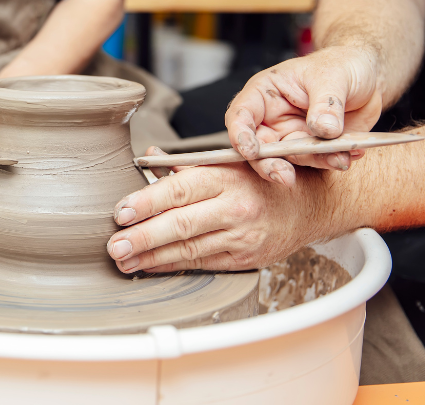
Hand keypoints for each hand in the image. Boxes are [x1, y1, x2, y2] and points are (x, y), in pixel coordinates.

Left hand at [106, 148, 357, 271]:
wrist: (309, 204)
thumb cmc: (262, 179)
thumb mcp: (228, 160)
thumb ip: (187, 164)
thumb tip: (150, 158)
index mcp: (225, 177)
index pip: (179, 190)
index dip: (147, 202)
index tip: (121, 213)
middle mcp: (233, 208)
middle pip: (181, 224)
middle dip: (143, 238)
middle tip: (115, 246)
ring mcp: (240, 236)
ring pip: (189, 249)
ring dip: (152, 258)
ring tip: (124, 261)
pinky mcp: (244, 259)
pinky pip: (203, 264)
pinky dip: (174, 266)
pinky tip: (151, 267)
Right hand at [225, 46, 383, 185]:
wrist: (368, 78)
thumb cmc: (341, 65)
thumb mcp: (333, 77)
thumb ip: (326, 104)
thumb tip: (323, 129)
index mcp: (265, 93)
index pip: (241, 115)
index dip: (240, 134)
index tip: (251, 151)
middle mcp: (273, 117)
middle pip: (259, 147)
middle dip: (270, 164)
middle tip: (285, 176)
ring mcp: (292, 134)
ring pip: (289, 159)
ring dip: (312, 162)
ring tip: (338, 159)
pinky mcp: (312, 148)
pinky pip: (317, 161)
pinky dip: (332, 162)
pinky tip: (347, 155)